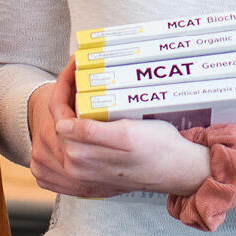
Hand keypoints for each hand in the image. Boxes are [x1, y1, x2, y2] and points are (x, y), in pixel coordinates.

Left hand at [27, 61, 209, 197]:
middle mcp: (77, 165)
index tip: (74, 64)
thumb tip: (61, 126)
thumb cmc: (157, 149)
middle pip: (60, 120)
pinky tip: (89, 106)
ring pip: (67, 129)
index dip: (64, 84)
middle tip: (78, 66)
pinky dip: (79, 120)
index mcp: (79, 156)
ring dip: (72, 104)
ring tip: (83, 82)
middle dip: (66, 91)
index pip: (58, 113)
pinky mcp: (93, 170)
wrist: (176, 169)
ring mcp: (84, 169)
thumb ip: (90, 133)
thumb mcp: (125, 135)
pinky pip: (76, 140)